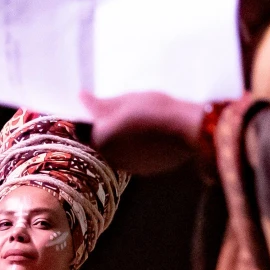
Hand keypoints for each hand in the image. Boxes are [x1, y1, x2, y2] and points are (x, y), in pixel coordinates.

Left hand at [81, 92, 202, 175]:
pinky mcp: (144, 171)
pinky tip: (147, 134)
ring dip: (119, 139)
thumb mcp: (126, 101)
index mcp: (100, 139)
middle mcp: (109, 158)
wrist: (188, 130)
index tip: (94, 106)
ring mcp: (127, 167)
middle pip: (99, 141)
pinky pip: (131, 157)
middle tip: (118, 111)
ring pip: (116, 150)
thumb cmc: (155, 110)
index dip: (86, 117)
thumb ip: (100, 103)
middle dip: (104, 128)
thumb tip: (82, 98)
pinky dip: (133, 147)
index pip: (81, 129)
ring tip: (135, 122)